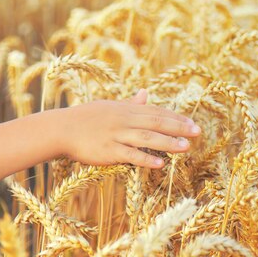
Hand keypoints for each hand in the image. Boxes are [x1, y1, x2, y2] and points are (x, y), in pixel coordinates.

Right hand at [60, 89, 200, 167]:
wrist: (60, 129)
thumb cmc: (85, 118)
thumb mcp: (109, 106)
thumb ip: (130, 103)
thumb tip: (145, 93)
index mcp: (126, 109)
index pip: (156, 112)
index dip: (176, 117)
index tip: (192, 123)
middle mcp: (124, 120)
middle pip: (156, 123)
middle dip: (179, 127)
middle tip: (197, 132)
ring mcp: (116, 135)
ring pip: (147, 138)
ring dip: (168, 142)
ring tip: (185, 147)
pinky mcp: (108, 151)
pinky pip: (130, 155)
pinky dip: (146, 158)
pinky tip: (160, 163)